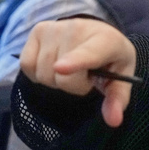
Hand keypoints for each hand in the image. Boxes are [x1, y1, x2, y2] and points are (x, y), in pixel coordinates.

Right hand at [20, 18, 136, 126]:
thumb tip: (113, 121)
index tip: (61, 69)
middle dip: (73, 86)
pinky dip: (38, 73)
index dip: (74, 62)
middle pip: (63, 77)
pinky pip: (27, 65)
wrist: (97, 35)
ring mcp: (55, 27)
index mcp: (106, 41)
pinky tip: (53, 66)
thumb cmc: (110, 59)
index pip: (88, 53)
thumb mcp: (121, 79)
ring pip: (44, 73)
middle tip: (84, 75)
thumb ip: (117, 100)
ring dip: (55, 81)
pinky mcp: (38, 30)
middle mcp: (78, 29)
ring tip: (70, 69)